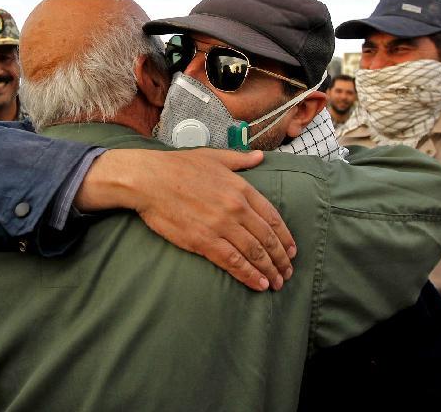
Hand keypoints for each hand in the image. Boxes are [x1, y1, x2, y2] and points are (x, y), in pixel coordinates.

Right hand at [75, 148, 295, 291]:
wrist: (149, 179)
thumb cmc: (177, 166)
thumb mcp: (213, 156)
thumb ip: (240, 159)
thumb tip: (260, 156)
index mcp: (241, 188)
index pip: (272, 217)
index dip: (285, 237)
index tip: (291, 250)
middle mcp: (236, 208)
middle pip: (267, 238)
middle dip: (281, 258)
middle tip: (288, 272)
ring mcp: (221, 225)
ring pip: (254, 253)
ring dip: (269, 270)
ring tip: (277, 282)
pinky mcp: (204, 241)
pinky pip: (233, 262)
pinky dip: (249, 275)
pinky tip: (259, 284)